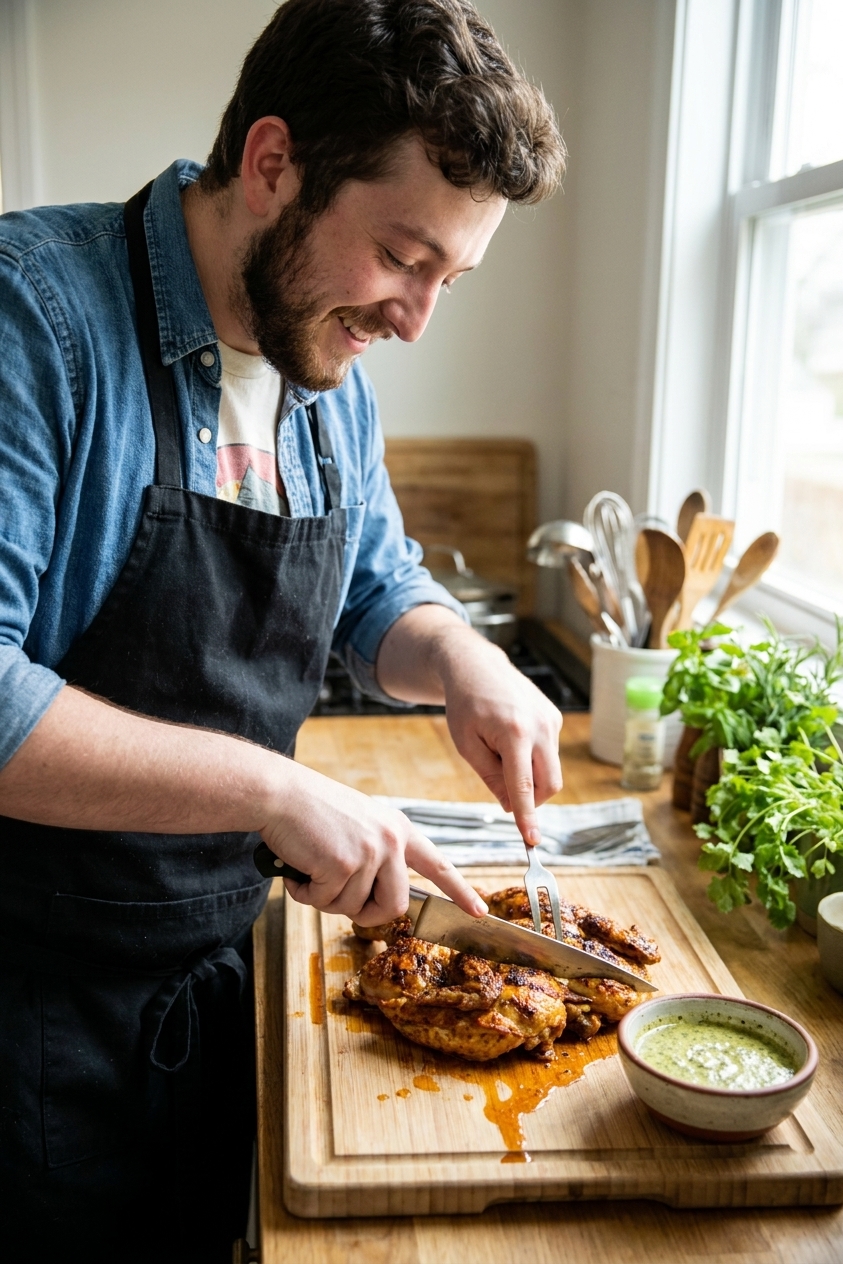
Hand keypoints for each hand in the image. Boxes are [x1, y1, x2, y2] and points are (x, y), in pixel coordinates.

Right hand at [258, 760, 487, 924]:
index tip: (479, 910)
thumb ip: (377, 857)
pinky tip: (297, 868)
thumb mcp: (360, 826)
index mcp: (398, 830)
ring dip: (325, 898)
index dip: (459, 890)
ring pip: (353, 907)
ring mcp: (370, 852)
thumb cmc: (311, 811)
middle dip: (364, 914)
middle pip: (394, 905)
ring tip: (310, 868)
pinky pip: (326, 902)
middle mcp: (391, 840)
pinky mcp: (344, 864)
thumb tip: (375, 900)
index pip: (437, 864)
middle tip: (335, 897)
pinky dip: (305, 893)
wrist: (280, 793)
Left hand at [435, 627, 562, 845]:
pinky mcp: (555, 717)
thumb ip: (491, 777)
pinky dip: (532, 760)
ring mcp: (551, 720)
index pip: (524, 785)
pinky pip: (548, 753)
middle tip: (503, 790)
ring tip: (500, 752)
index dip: (528, 816)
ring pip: (551, 771)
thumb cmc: (466, 705)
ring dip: (529, 777)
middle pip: (549, 784)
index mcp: (514, 732)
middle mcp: (540, 726)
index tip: (532, 841)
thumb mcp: (467, 744)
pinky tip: (511, 739)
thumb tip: (511, 806)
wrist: (477, 666)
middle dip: (531, 799)